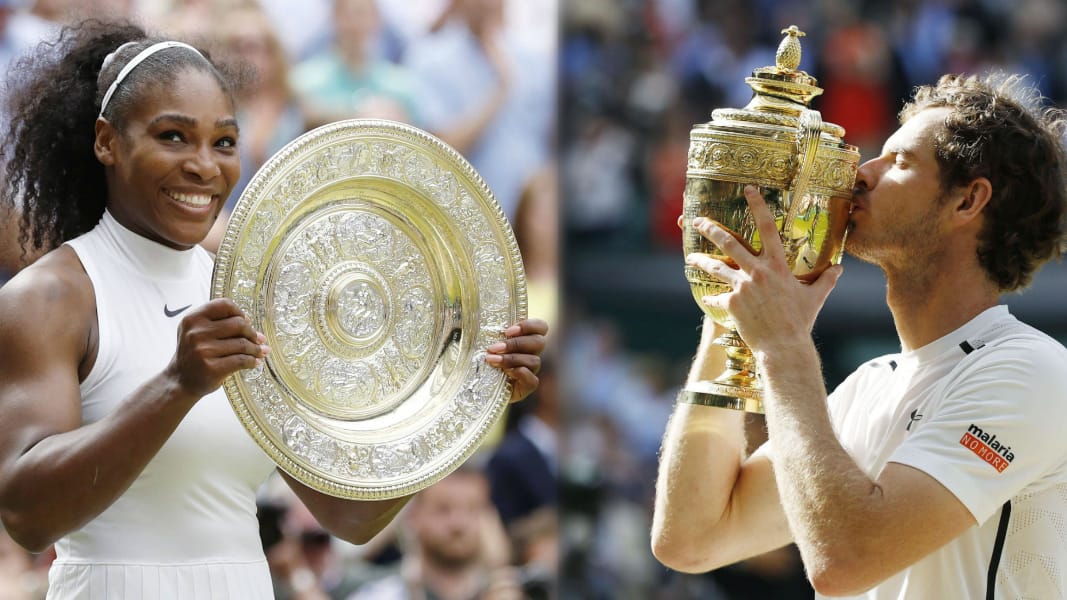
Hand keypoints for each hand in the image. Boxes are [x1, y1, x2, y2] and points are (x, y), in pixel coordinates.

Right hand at [166, 298, 269, 399]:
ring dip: (256, 348)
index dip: (239, 312)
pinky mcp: (212, 368)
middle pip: (238, 324)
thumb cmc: (195, 354)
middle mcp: (196, 333)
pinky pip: (242, 360)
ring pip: (242, 344)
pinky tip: (255, 361)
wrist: (180, 381)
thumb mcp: (198, 332)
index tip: (246, 321)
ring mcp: (203, 351)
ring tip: (260, 351)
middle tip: (258, 339)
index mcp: (193, 319)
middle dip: (252, 332)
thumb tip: (255, 328)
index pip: (224, 305)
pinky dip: (253, 361)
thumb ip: (221, 324)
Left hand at [484, 318, 547, 402]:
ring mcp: (532, 370)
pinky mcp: (527, 386)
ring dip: (512, 359)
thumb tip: (478, 319)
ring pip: (534, 360)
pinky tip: (507, 373)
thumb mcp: (486, 343)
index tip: (507, 331)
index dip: (528, 326)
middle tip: (495, 347)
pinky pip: (532, 380)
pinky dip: (521, 374)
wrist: (482, 386)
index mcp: (527, 338)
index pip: (541, 327)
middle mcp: (532, 353)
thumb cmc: (484, 360)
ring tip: (492, 360)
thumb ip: (490, 333)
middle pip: (539, 342)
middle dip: (516, 343)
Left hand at [684, 186, 841, 351]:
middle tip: (697, 220)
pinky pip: (717, 297)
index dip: (758, 206)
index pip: (768, 227)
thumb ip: (826, 280)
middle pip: (730, 243)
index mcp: (778, 265)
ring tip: (691, 258)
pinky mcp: (732, 303)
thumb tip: (839, 268)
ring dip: (700, 260)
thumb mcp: (815, 297)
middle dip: (711, 229)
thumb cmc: (800, 321)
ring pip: (715, 267)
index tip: (748, 189)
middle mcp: (758, 271)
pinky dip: (712, 298)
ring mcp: (743, 286)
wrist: (783, 346)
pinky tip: (707, 299)